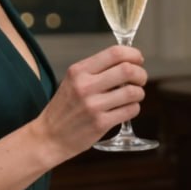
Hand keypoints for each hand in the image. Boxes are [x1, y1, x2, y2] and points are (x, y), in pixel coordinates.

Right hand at [40, 45, 146, 160]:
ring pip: (133, 92)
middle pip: (128, 70)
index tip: (137, 60)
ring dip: (139, 93)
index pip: (115, 53)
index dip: (133, 55)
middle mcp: (85, 86)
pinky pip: (131, 110)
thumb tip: (128, 62)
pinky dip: (134, 108)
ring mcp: (93, 106)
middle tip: (140, 79)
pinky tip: (126, 109)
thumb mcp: (73, 81)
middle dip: (141, 74)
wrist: (49, 137)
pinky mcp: (100, 123)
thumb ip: (96, 71)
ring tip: (133, 96)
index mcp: (79, 71)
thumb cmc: (65, 108)